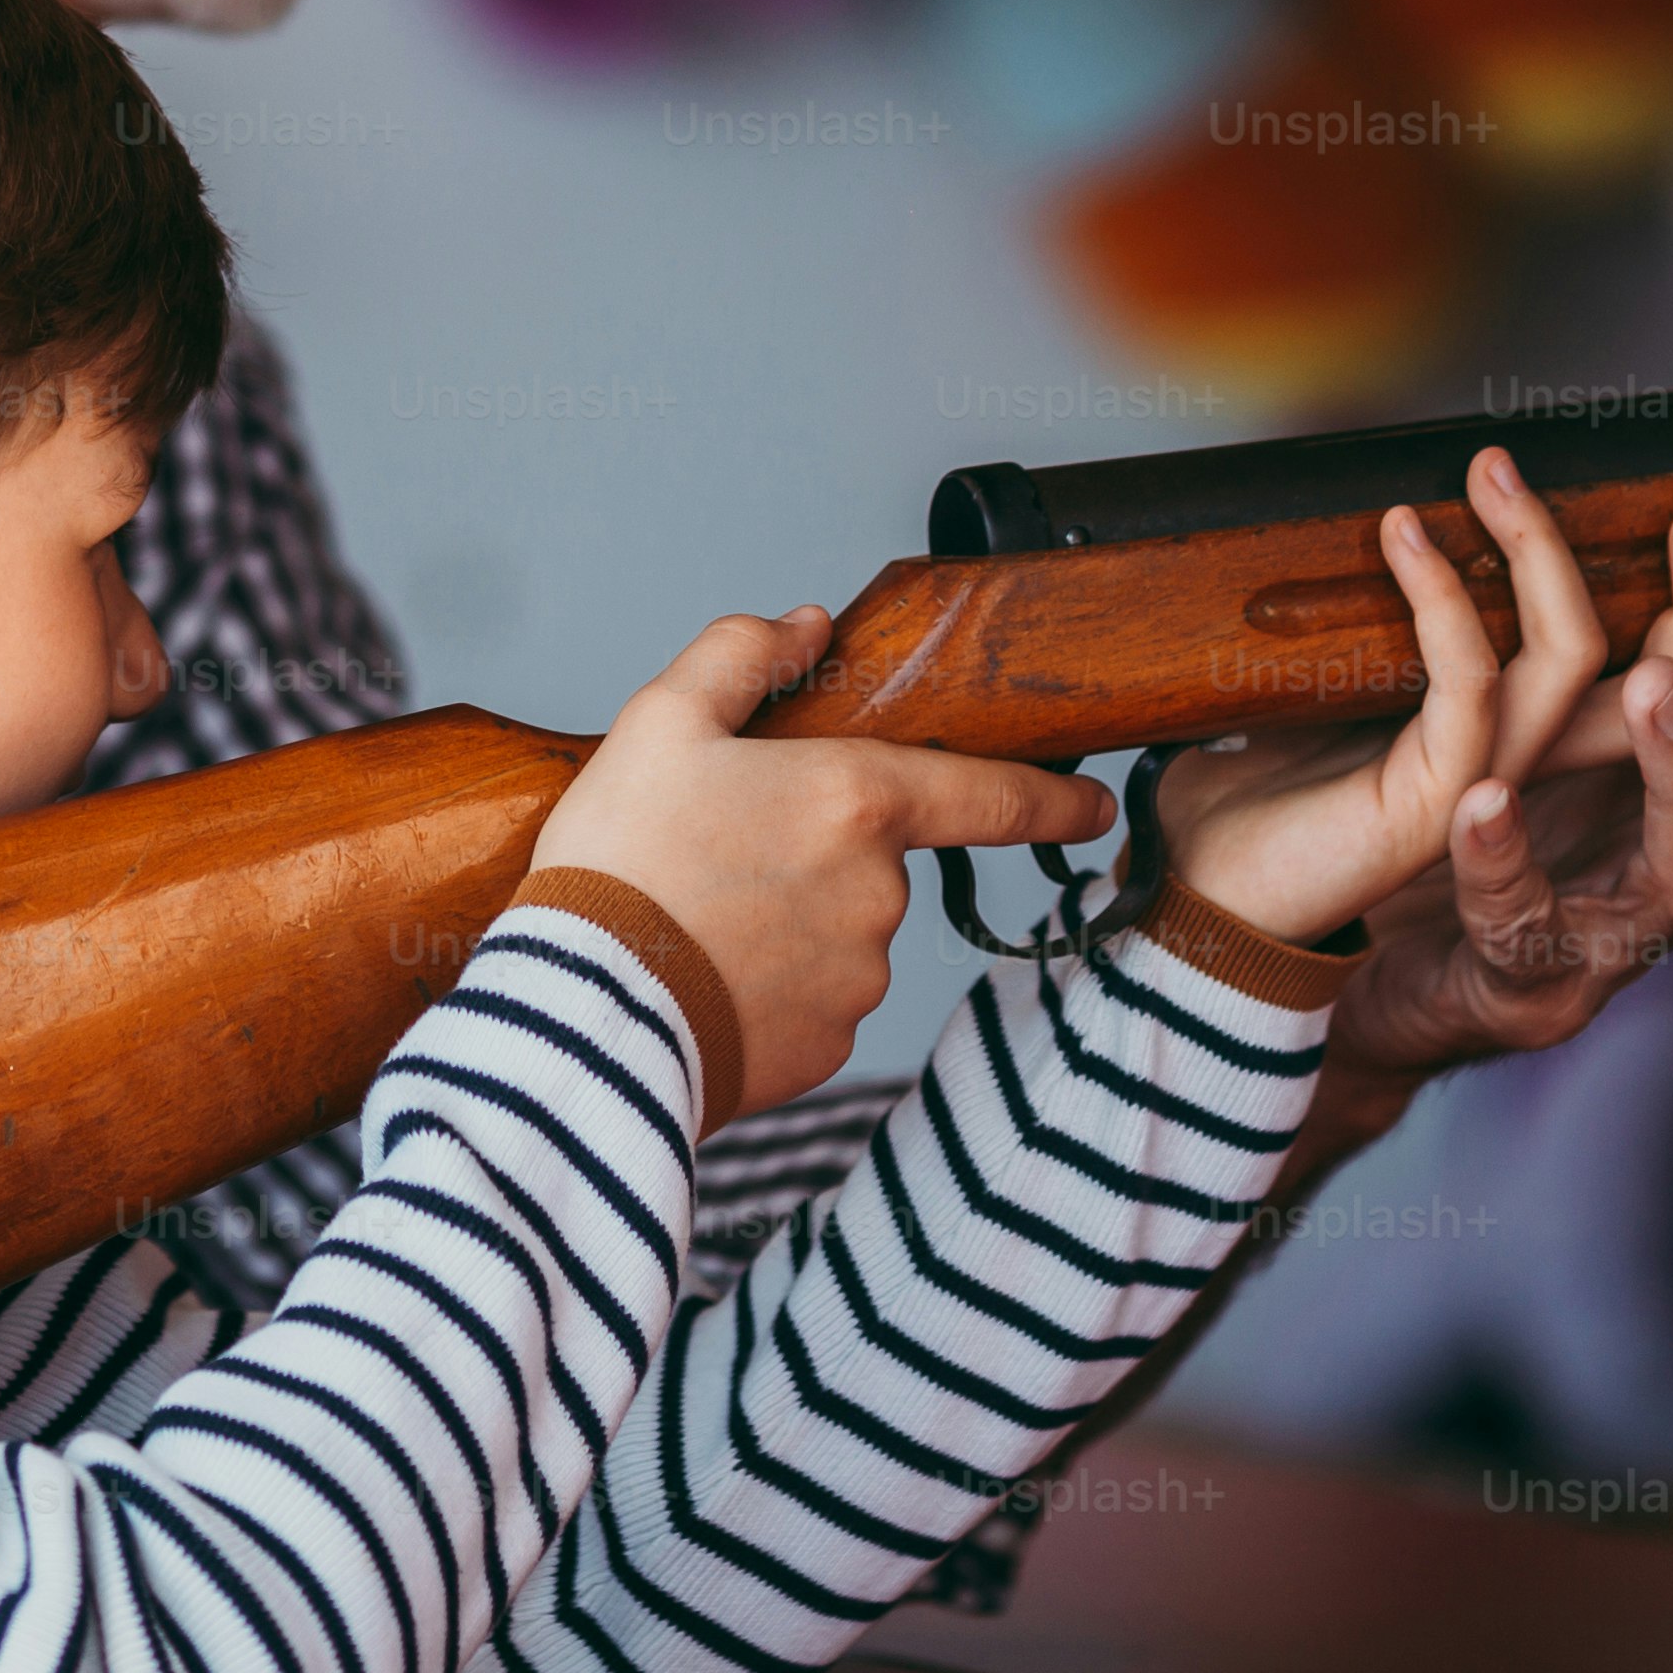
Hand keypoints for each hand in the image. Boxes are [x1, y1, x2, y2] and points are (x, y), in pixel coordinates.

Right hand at [540, 606, 1110, 1118]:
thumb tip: (805, 625)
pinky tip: (700, 976)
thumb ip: (741, 656)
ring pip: (838, 932)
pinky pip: (808, 1002)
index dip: (1052, 797)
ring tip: (691, 917)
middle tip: (715, 853)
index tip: (1093, 802)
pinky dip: (765, 987)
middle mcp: (879, 893)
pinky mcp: (823, 1047)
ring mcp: (857, 978)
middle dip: (813, 853)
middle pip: (872, 859)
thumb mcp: (660, 721)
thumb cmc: (620, 861)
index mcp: (857, 800)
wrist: (579, 1013)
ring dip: (786, 921)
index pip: (993, 796)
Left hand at [1149, 447, 1651, 947]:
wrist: (1200, 894)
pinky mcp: (1436, 805)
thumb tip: (1378, 506)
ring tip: (1495, 474)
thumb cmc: (1252, 790)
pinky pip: (1467, 685)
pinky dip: (1442, 600)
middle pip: (1654, 675)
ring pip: (1566, 660)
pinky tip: (1405, 535)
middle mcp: (1520, 764)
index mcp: (1510, 736)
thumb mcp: (1321, 680)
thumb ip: (1369, 616)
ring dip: (1540, 553)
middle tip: (1668, 497)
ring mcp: (1485, 788)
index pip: (1634, 667)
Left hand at [1317, 518, 1672, 1131]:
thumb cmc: (1439, 816)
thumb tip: (1585, 482)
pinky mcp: (1528, 980)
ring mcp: (1614, 925)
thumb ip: (1569, 622)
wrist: (1342, 964)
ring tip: (1650, 679)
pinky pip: (1526, 919)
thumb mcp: (1520, 708)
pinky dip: (1505, 863)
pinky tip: (1479, 804)